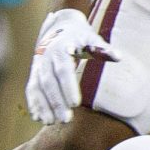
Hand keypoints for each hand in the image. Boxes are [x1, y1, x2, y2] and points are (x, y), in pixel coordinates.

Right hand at [24, 6, 114, 124]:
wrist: (58, 27)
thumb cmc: (79, 36)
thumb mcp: (90, 38)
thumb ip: (102, 49)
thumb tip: (118, 57)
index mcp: (61, 48)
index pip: (63, 70)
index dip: (68, 87)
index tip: (75, 104)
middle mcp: (46, 57)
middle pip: (49, 82)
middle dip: (56, 102)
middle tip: (65, 120)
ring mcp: (38, 65)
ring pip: (38, 87)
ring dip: (43, 105)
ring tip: (50, 122)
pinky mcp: (34, 73)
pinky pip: (31, 89)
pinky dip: (33, 103)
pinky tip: (38, 118)